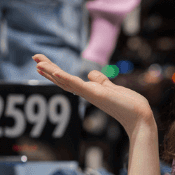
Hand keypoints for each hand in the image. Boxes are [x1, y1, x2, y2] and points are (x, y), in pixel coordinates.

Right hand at [33, 54, 153, 138]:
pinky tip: (55, 71)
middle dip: (48, 69)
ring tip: (38, 63)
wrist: (139, 116)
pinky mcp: (95, 94)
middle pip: (62, 80)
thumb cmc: (128, 105)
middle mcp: (86, 93)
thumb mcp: (111, 88)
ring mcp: (89, 94)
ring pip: (66, 81)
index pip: (68, 80)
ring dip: (51, 72)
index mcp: (89, 91)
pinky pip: (77, 85)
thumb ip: (101, 81)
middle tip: (34, 58)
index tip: (42, 63)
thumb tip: (91, 74)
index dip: (54, 71)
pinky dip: (65, 78)